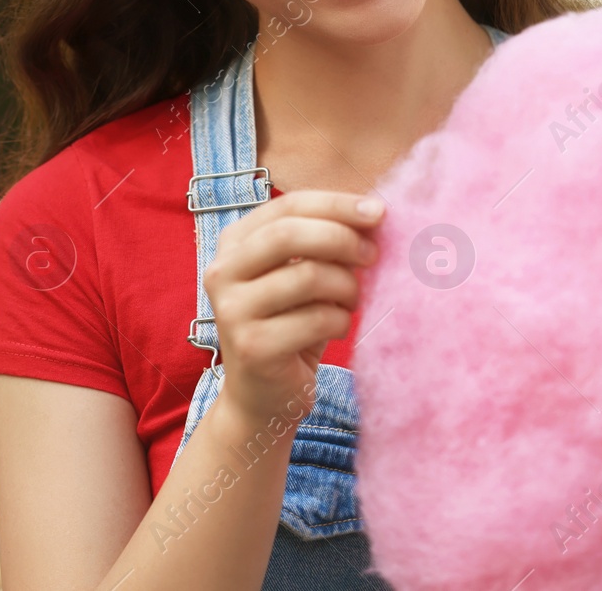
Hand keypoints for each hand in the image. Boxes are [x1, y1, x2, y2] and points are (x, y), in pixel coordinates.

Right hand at [202, 190, 383, 426]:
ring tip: (353, 300)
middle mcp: (222, 272)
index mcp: (233, 243)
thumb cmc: (291, 325)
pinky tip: (340, 326)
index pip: (287, 206)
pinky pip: (318, 319)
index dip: (336, 204)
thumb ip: (324, 243)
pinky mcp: (253, 347)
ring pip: (308, 276)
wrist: (263, 397)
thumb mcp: (301, 275)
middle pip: (289, 234)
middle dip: (342, 238)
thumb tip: (374, 214)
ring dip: (347, 286)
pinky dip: (342, 321)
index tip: (379, 211)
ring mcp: (232, 311)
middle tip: (373, 254)